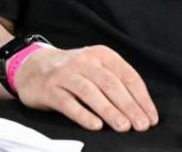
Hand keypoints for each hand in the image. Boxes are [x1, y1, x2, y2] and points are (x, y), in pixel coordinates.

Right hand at [15, 45, 158, 132]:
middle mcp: (83, 61)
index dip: (141, 98)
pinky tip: (95, 125)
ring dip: (109, 110)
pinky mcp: (48, 88)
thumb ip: (116, 82)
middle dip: (129, 106)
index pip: (127, 75)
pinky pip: (67, 102)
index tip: (151, 118)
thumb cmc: (72, 72)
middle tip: (141, 126)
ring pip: (90, 92)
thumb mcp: (95, 67)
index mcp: (100, 55)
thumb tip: (141, 110)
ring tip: (123, 127)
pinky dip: (82, 114)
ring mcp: (64, 74)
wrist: (31, 66)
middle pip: (110, 84)